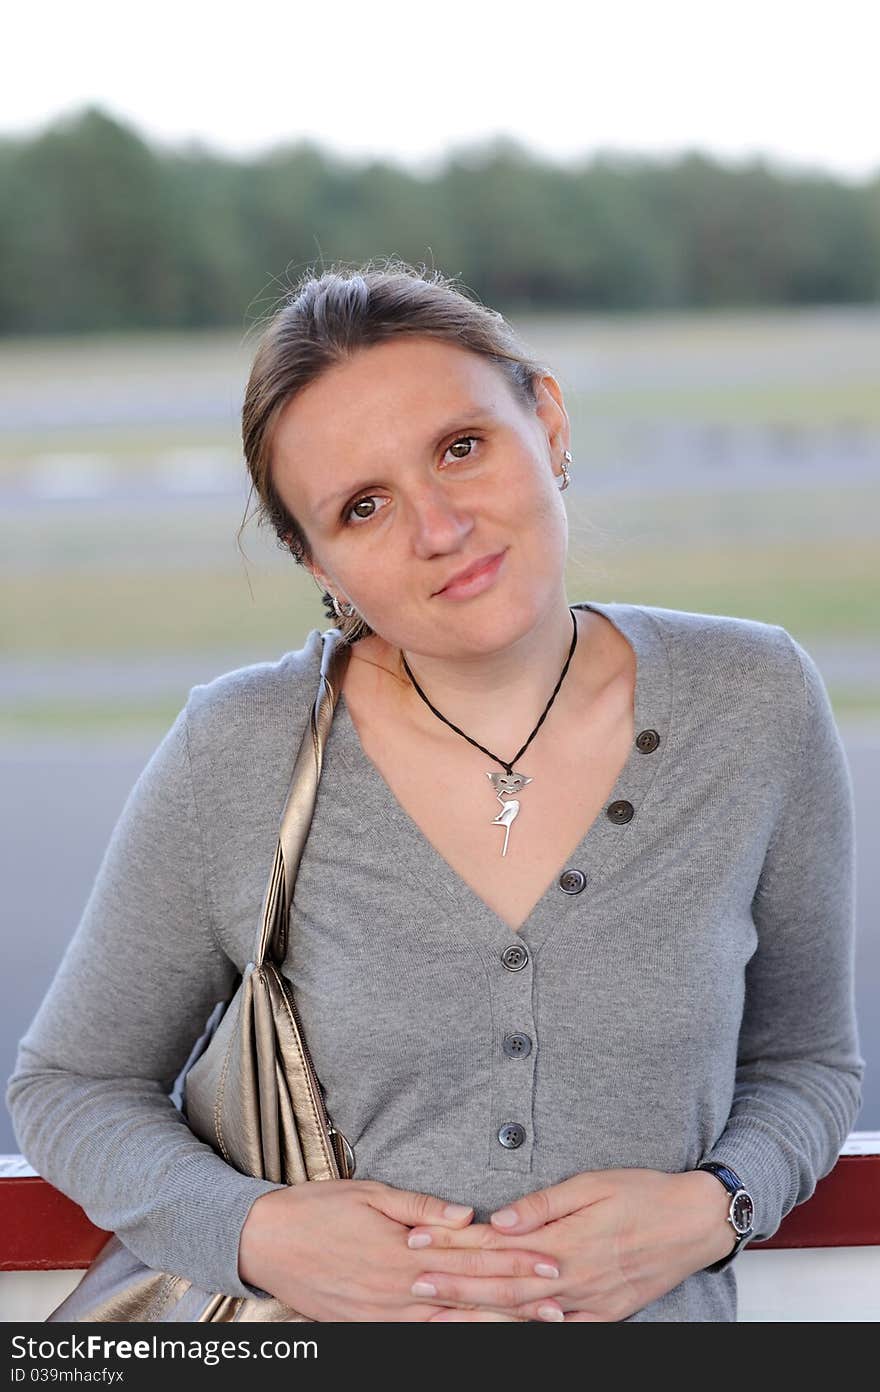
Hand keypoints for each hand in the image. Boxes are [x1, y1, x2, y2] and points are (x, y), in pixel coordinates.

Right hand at [237, 1179, 560, 1321]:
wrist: (264, 1243)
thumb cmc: (317, 1209)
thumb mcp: (370, 1194)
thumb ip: (422, 1208)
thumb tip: (468, 1214)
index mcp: (403, 1253)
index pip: (471, 1257)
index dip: (514, 1260)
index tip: (551, 1262)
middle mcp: (400, 1290)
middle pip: (470, 1296)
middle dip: (519, 1299)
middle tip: (561, 1301)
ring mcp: (385, 1315)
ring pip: (453, 1324)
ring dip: (497, 1323)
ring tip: (537, 1325)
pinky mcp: (371, 1327)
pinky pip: (422, 1335)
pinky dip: (456, 1335)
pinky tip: (479, 1334)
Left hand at [406, 1169, 737, 1321]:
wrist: (695, 1222)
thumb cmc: (643, 1193)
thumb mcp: (592, 1184)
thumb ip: (543, 1203)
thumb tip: (499, 1217)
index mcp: (565, 1241)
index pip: (496, 1248)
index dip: (454, 1247)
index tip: (419, 1243)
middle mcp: (571, 1277)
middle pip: (500, 1286)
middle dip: (453, 1286)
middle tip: (413, 1284)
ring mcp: (587, 1302)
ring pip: (522, 1315)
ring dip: (477, 1315)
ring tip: (438, 1316)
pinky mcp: (603, 1315)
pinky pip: (555, 1328)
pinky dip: (523, 1331)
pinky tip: (497, 1331)